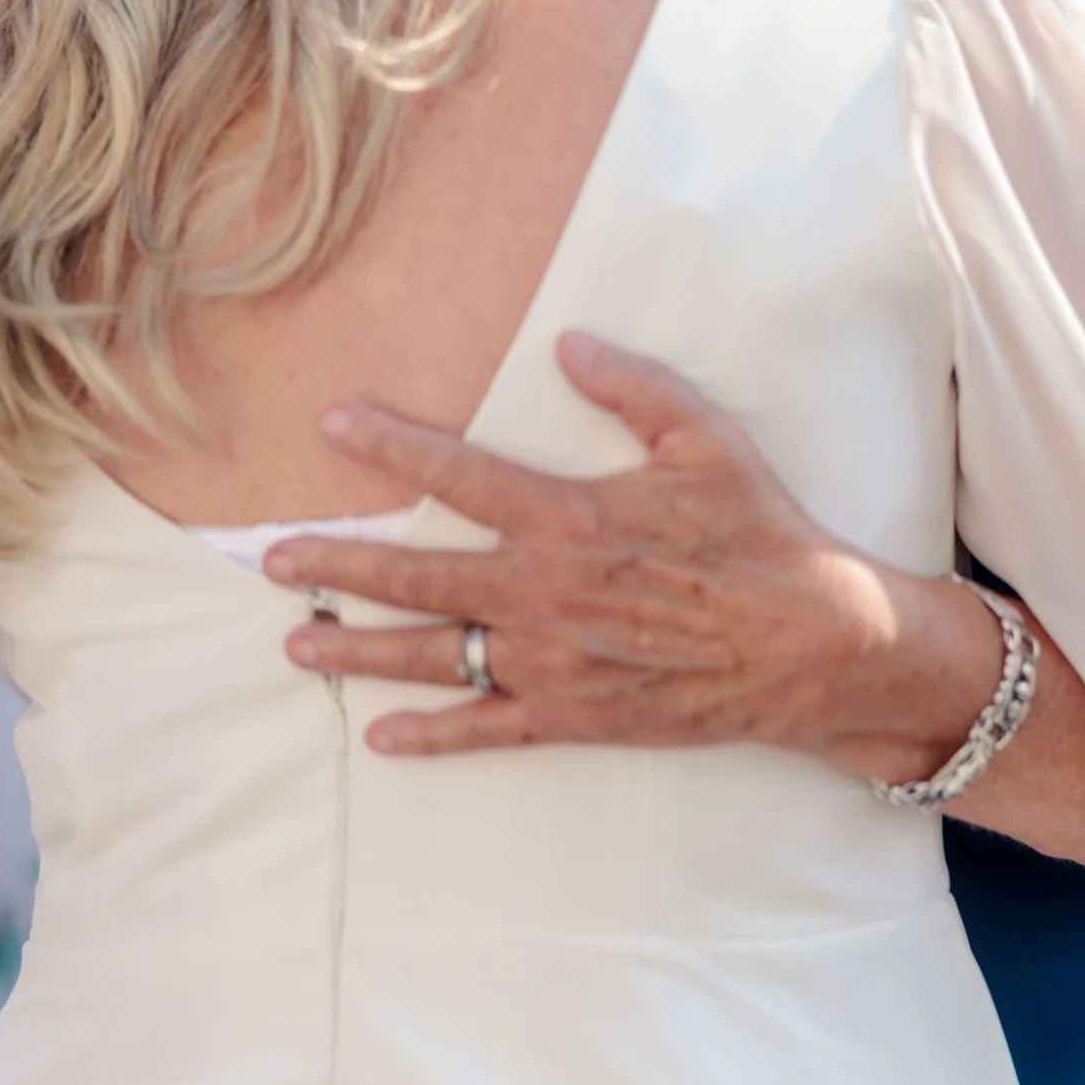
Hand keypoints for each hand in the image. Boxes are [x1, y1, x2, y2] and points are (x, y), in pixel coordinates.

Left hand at [264, 334, 989, 773]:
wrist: (811, 643)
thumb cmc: (760, 534)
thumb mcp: (706, 442)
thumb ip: (633, 389)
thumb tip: (568, 345)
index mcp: (572, 516)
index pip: (461, 473)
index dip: (391, 445)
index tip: (332, 424)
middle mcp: (546, 591)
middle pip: (418, 575)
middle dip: (336, 567)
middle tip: (272, 560)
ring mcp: (554, 661)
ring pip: (434, 655)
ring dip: (358, 650)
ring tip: (295, 645)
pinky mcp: (575, 716)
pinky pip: (486, 730)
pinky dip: (430, 737)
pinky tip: (381, 738)